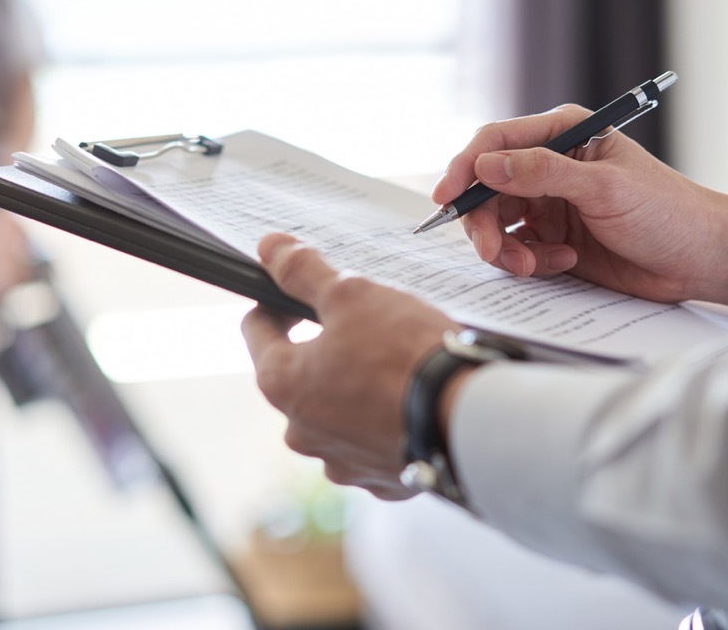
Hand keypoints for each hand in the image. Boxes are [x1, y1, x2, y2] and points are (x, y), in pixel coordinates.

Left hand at [242, 233, 459, 498]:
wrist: (470, 419)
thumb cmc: (405, 355)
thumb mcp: (351, 295)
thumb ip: (303, 271)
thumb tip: (269, 248)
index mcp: (282, 384)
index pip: (257, 329)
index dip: (276, 301)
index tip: (301, 292)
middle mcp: (301, 432)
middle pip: (300, 375)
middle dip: (325, 348)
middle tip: (364, 326)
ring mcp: (341, 461)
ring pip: (338, 412)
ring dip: (356, 388)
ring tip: (396, 365)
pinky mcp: (382, 480)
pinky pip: (375, 442)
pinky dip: (387, 421)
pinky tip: (414, 401)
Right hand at [434, 106, 727, 306]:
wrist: (700, 260)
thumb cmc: (667, 211)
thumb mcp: (604, 188)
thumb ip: (542, 173)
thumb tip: (486, 166)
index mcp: (564, 135)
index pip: (496, 142)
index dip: (465, 168)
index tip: (447, 198)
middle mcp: (550, 166)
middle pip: (486, 189)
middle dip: (484, 223)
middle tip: (494, 251)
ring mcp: (549, 204)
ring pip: (496, 223)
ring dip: (507, 248)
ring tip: (534, 264)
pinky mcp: (553, 239)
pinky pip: (517, 250)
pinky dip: (530, 262)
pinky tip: (564, 263)